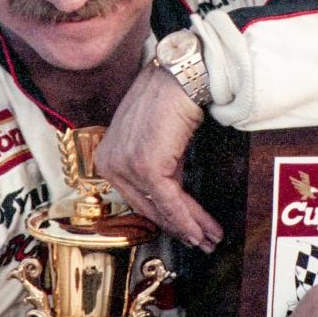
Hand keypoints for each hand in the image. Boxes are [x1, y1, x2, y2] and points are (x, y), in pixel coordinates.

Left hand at [95, 64, 222, 251]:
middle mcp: (110, 162)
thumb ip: (158, 166)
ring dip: (190, 226)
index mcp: (107, 155)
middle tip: (200, 240)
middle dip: (179, 226)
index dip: (164, 217)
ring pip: (162, 207)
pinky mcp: (145, 167)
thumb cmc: (169, 96)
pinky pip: (170, 202)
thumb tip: (173, 196)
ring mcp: (126, 165)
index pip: (137, 196)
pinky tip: (203, 229)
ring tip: (210, 237)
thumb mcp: (155, 138)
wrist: (181, 76)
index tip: (184, 229)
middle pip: (149, 207)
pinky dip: (189, 219)